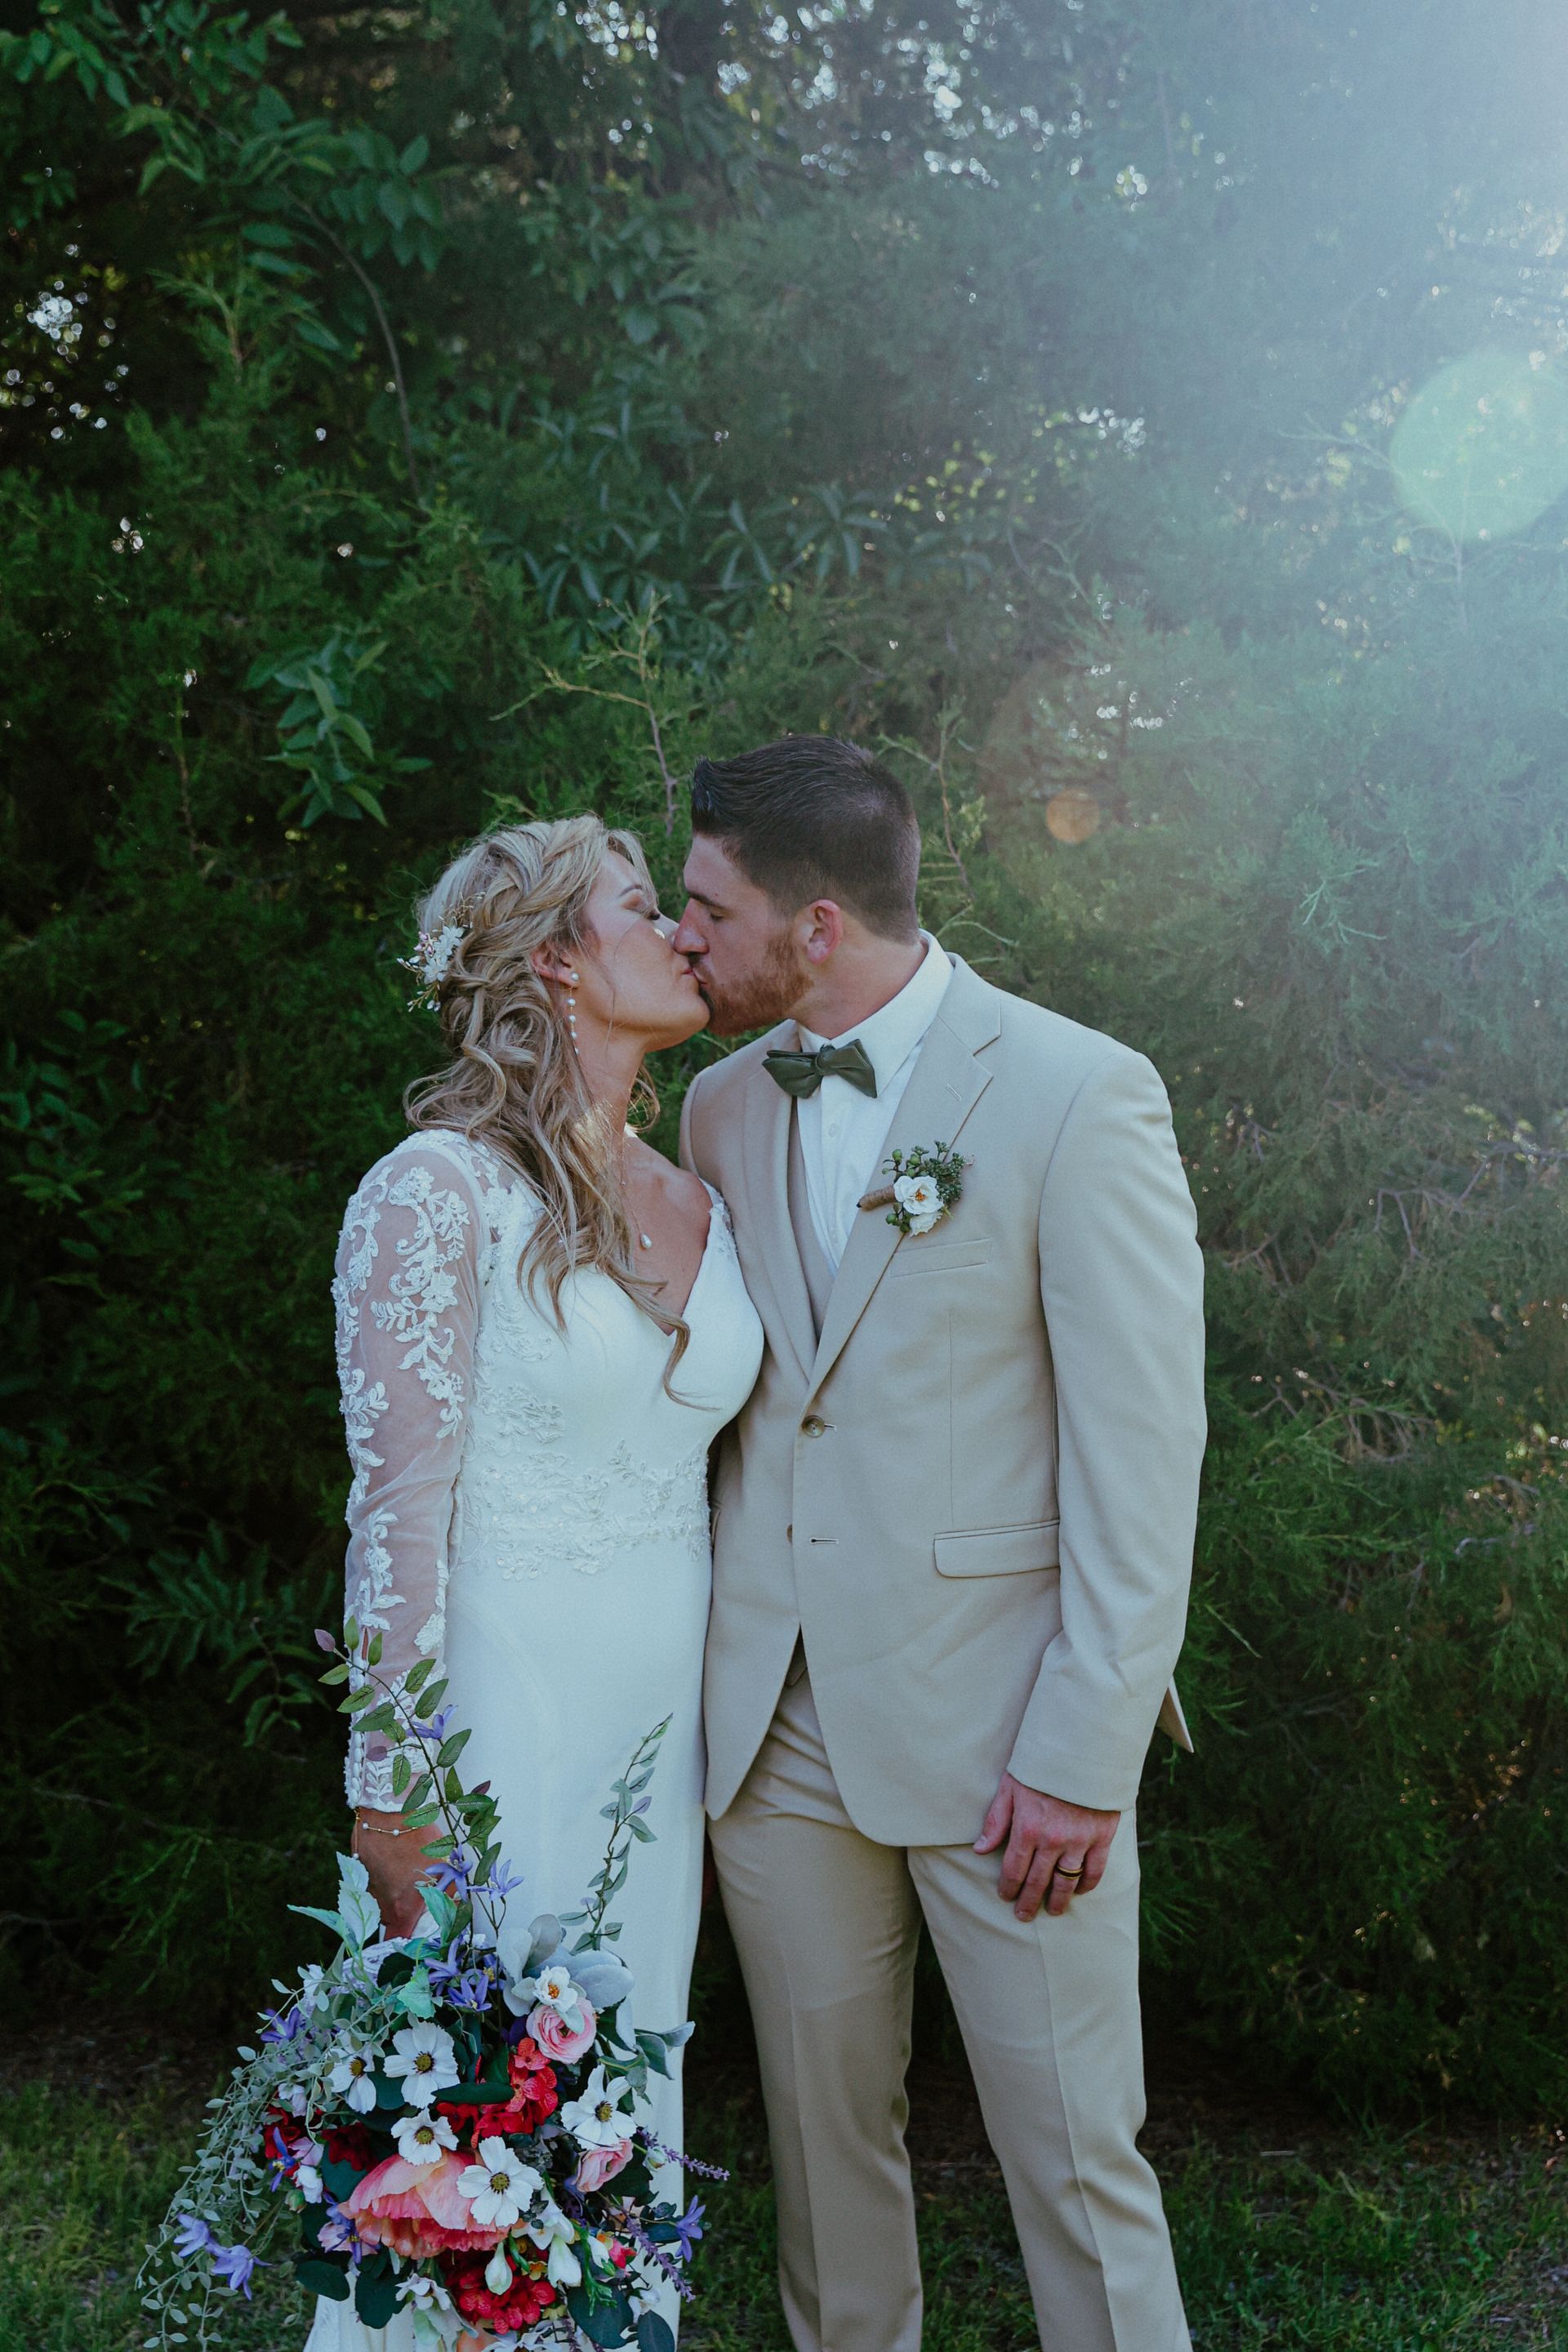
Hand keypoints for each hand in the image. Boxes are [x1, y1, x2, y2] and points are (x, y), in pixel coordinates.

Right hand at [351, 1810, 444, 1938]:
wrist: (389, 1813)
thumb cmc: (418, 1841)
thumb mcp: (442, 1868)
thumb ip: (447, 1892)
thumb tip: (458, 1906)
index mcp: (402, 1909)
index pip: (400, 1940)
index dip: (407, 1944)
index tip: (415, 1938)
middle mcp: (381, 1904)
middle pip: (389, 1921)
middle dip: (401, 1915)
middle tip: (414, 1901)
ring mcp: (366, 1887)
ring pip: (379, 1900)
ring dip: (390, 1894)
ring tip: (403, 1875)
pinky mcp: (357, 1870)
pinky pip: (370, 1880)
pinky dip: (381, 1876)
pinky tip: (392, 1860)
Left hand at [974, 1774, 1119, 1920]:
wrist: (1083, 1750)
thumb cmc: (1041, 1766)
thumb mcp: (1011, 1786)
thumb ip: (996, 1820)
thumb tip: (980, 1849)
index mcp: (1027, 1828)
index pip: (1014, 1870)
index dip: (1008, 1888)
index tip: (1006, 1897)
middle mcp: (1053, 1840)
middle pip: (1038, 1881)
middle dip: (1029, 1902)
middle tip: (1024, 1916)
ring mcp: (1079, 1841)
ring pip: (1066, 1882)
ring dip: (1058, 1901)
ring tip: (1053, 1911)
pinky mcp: (1102, 1837)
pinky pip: (1094, 1871)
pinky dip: (1086, 1885)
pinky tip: (1079, 1891)